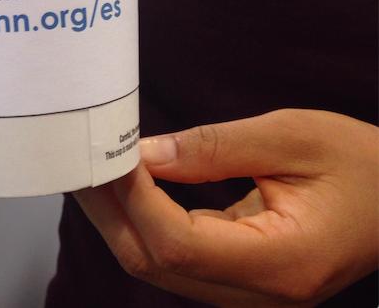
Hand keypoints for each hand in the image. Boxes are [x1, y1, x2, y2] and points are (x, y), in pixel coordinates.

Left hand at [74, 109, 377, 306]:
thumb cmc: (358, 163)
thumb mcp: (292, 136)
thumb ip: (215, 147)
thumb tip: (146, 155)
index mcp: (282, 263)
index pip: (178, 244)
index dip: (135, 197)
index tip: (109, 152)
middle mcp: (258, 294)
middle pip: (154, 263)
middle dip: (108, 209)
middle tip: (77, 160)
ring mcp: (245, 292)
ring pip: (155, 265)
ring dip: (116, 215)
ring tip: (90, 169)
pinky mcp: (235, 276)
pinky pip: (171, 256)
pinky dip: (140, 219)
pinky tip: (123, 187)